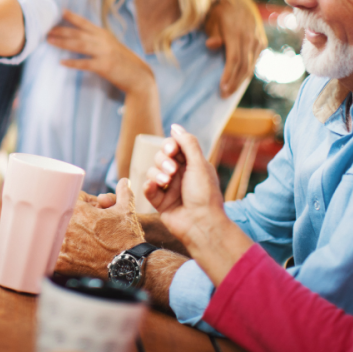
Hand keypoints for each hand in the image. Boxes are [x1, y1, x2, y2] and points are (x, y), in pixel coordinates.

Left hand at [47, 10, 153, 94]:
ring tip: (50, 41)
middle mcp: (104, 41)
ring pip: (80, 45)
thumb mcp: (112, 46)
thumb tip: (82, 37)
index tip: (60, 11)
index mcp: (105, 35)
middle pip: (79, 33)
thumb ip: (98, 41)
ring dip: (63, 43)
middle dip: (61, 30)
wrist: (139, 77)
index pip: (85, 23)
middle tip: (46, 29)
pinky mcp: (105, 66)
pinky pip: (85, 63)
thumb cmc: (124, 63)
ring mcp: (105, 53)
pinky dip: (73, 62)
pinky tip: (62, 62)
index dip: (73, 17)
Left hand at [55, 181, 145, 279]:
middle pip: (59, 216)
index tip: (89, 210)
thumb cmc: (127, 237)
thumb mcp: (126, 210)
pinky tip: (63, 255)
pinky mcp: (61, 264)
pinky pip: (49, 257)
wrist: (128, 265)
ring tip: (74, 240)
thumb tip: (125, 181)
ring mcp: (61, 246)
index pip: (71, 198)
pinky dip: (54, 256)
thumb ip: (123, 192)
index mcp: (77, 210)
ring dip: (58, 235)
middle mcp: (66, 227)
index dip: (81, 202)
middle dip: (69, 218)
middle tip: (83, 226)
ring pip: (51, 235)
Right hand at [143, 125, 225, 248]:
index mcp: (192, 165)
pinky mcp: (160, 201)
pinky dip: (149, 186)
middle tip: (172, 170)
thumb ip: (187, 143)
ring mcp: (169, 188)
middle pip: (161, 157)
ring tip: (166, 182)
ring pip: (152, 171)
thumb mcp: (200, 164)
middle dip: (163, 161)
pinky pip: (147, 188)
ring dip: (157, 173)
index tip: (173, 150)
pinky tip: (154, 187)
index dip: (170, 145)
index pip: (174, 147)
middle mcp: (180, 174)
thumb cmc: (205, 195)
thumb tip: (174, 126)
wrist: (202, 224)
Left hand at [204, 0, 265, 96]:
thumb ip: (212, 33)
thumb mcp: (211, 19)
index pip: (234, 60)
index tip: (221, 89)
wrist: (238, 0)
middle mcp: (251, 37)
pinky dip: (246, 71)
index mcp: (237, 32)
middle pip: (244, 66)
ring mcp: (258, 40)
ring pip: (251, 65)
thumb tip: (211, 45)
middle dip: (234, 83)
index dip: (228, 76)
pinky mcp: (261, 42)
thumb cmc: (219, 11)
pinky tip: (238, 80)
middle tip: (223, 95)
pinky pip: (254, 60)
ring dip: (241, 80)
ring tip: (229, 91)